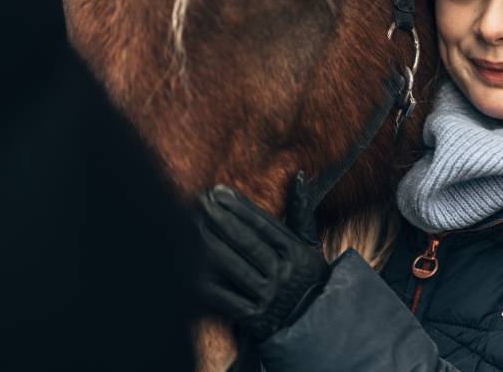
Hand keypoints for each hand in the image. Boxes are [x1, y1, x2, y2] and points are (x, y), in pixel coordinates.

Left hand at [195, 172, 330, 341]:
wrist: (312, 327)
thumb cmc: (306, 280)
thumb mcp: (309, 246)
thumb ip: (301, 212)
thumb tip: (299, 175)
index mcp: (298, 254)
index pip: (264, 225)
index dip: (240, 207)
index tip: (219, 191)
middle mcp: (286, 274)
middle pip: (248, 242)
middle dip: (222, 219)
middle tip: (200, 202)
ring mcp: (271, 297)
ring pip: (235, 266)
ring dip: (211, 245)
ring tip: (191, 226)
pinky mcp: (257, 319)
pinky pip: (227, 299)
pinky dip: (208, 284)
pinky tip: (190, 268)